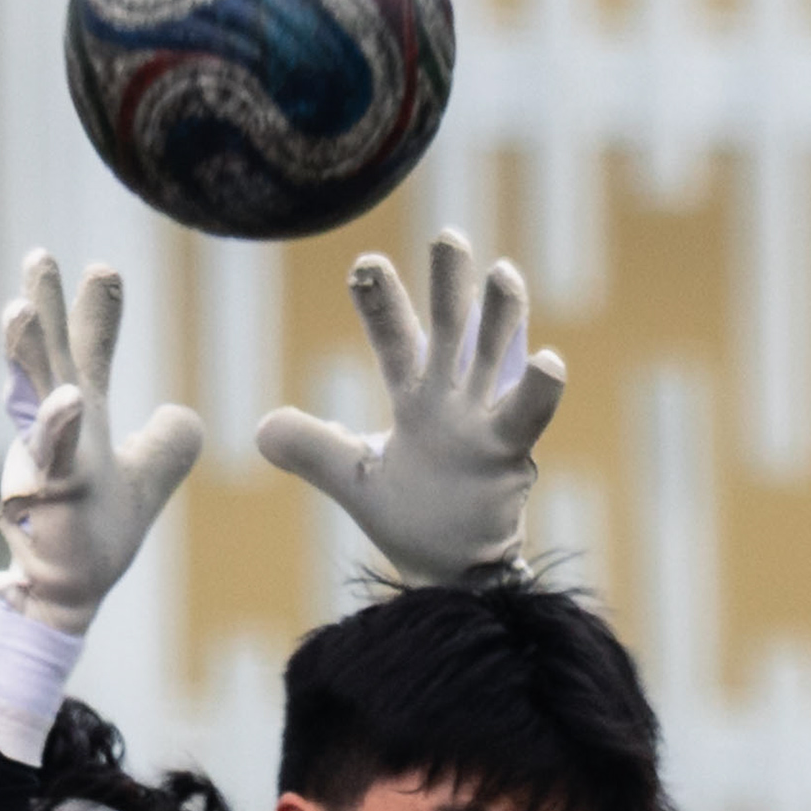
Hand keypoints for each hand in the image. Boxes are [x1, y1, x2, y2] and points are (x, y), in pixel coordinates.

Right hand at [0, 255, 203, 633]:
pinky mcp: (50, 492)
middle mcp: (59, 427)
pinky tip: (69, 399)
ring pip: (35, 393)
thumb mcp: (146, 481)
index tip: (103, 269)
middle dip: (45, 305)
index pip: (88, 352)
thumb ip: (167, 442)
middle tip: (38, 257)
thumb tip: (186, 414)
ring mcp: (48, 457)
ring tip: (21, 306)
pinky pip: (54, 454)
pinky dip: (59, 425)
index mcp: (81, 417)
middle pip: (51, 355)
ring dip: (29, 349)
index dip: (95, 312)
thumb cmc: (95, 536)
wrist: (68, 593)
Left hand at [255, 229, 562, 584]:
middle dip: (450, 285)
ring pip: (494, 359)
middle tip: (448, 236)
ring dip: (502, 317)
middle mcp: (452, 400)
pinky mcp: (508, 453)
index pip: (395, 341)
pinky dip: (539, 390)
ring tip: (504, 271)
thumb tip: (260, 429)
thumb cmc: (415, 521)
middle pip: (451, 331)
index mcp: (416, 400)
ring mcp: (483, 422)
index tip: (364, 266)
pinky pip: (526, 417)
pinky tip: (550, 360)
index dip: (382, 304)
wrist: (454, 574)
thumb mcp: (356, 482)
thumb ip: (314, 449)